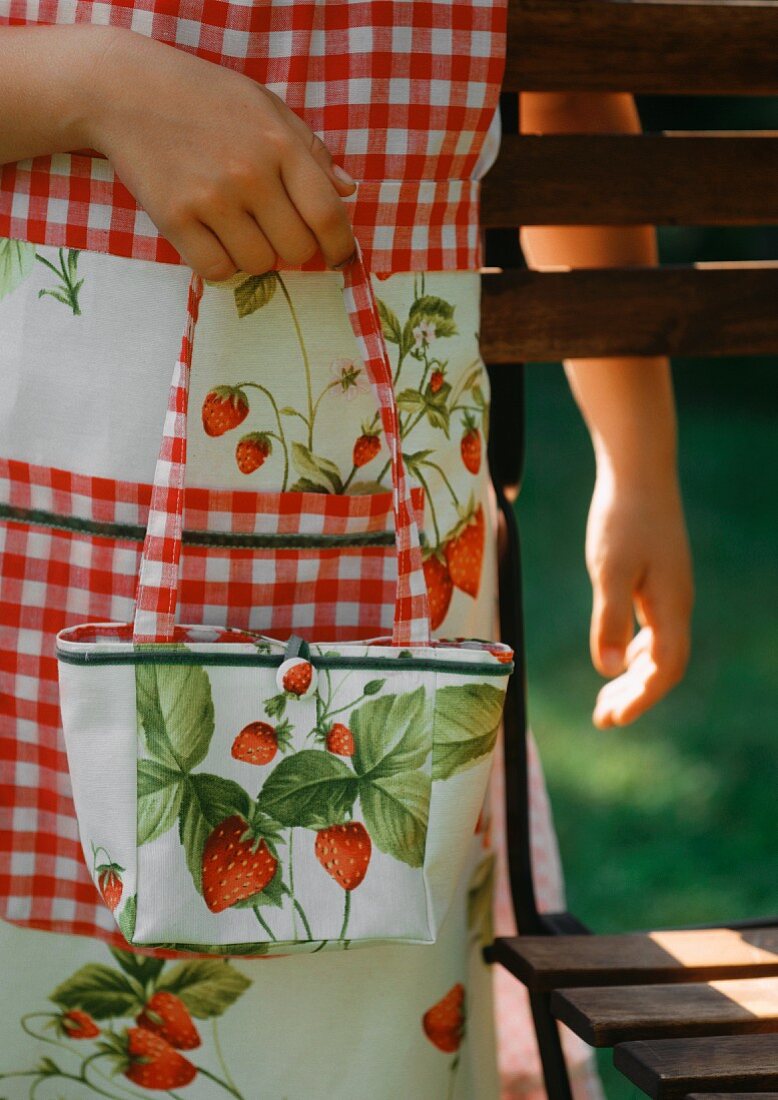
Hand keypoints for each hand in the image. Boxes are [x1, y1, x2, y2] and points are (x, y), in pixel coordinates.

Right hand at [83, 27, 356, 278]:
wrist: (126, 89)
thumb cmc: (206, 98)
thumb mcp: (266, 108)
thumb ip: (310, 150)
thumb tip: (347, 192)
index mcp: (281, 144)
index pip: (327, 216)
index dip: (340, 247)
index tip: (339, 259)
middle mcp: (250, 173)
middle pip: (296, 251)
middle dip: (291, 249)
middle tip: (273, 230)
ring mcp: (211, 198)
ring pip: (258, 265)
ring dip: (253, 255)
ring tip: (236, 226)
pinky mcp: (174, 218)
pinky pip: (216, 270)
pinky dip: (220, 263)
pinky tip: (212, 238)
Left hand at [585, 464, 693, 728]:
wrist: (639, 470)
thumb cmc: (621, 519)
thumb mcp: (609, 569)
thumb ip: (608, 617)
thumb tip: (605, 669)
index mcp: (670, 608)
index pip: (663, 671)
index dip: (640, 700)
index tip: (611, 720)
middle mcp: (678, 604)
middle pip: (663, 667)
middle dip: (635, 697)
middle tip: (602, 720)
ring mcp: (671, 591)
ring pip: (660, 649)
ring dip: (634, 677)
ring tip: (606, 698)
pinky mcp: (660, 578)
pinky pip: (656, 629)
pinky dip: (637, 651)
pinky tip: (618, 656)